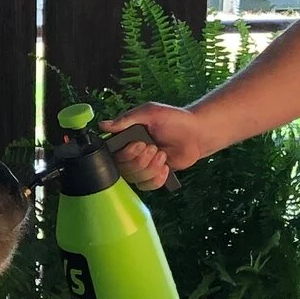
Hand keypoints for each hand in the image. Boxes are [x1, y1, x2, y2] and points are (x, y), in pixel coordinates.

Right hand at [101, 104, 218, 190]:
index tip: (140, 143)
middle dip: (142, 160)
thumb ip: (126, 119)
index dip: (126, 153)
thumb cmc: (174, 119)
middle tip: (154, 147)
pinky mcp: (154, 175)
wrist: (196, 133)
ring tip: (163, 155)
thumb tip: (103, 126)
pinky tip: (166, 167)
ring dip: (152, 168)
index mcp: (126, 138)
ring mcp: (142, 166)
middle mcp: (131, 154)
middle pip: (124, 169)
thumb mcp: (149, 112)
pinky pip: (147, 186)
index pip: (113, 155)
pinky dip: (157, 179)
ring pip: (136, 179)